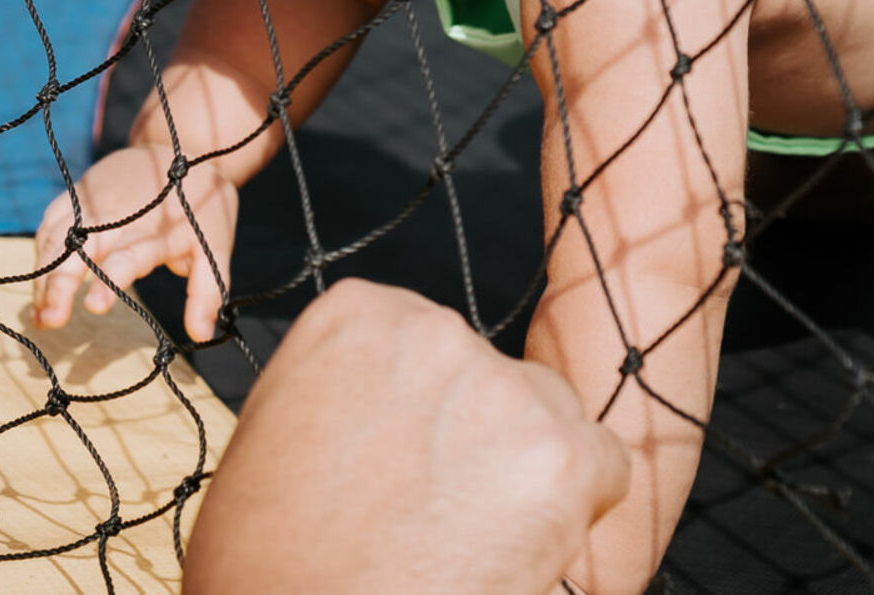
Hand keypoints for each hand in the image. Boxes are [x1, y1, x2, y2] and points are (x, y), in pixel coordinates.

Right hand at [33, 143, 239, 340]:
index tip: (93, 307)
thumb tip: (202, 336)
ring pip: (57, 236)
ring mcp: (92, 201)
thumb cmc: (198, 205)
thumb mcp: (215, 245)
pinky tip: (39, 286)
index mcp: (153, 230)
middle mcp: (117, 215)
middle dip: (60, 282)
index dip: (110, 281)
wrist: (178, 147)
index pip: (127, 257)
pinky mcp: (77, 194)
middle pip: (79, 246)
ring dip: (44, 274)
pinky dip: (41, 253)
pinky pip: (50, 224)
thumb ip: (207, 292)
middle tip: (49, 319)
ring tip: (39, 315)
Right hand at [183, 280, 629, 594]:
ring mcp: (501, 391)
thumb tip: (384, 404)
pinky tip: (522, 547)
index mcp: (356, 316)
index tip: (405, 457)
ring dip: (523, 471)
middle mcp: (434, 333)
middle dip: (478, 437)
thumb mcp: (274, 432)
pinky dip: (577, 509)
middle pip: (492, 377)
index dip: (424, 412)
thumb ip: (338, 389)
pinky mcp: (559, 457)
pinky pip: (602, 467)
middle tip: (442, 510)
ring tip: (473, 537)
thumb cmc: (270, 556)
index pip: (424, 344)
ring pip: (549, 418)